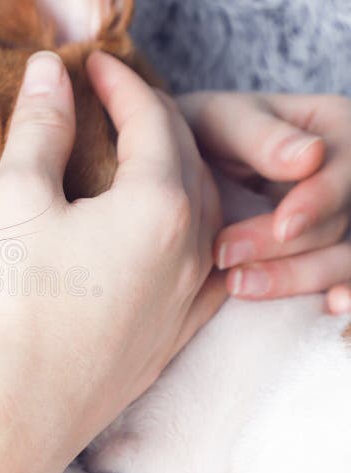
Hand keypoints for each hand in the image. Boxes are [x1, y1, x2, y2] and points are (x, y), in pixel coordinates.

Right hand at [0, 51, 224, 468]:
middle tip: (112, 102)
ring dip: (175, 172)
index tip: (92, 66)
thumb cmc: (13, 304)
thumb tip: (48, 72)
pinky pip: (201, 266)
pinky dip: (186, 230)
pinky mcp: (172, 338)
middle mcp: (190, 251)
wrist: (14, 412)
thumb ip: (40, 128)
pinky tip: (169, 236)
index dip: (120, 84)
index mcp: (158, 207)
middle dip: (151, 120)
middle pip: (186, 160)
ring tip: (139, 158)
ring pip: (202, 212)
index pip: (152, 120)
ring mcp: (187, 300)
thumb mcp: (16, 199)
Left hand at [177, 92, 350, 313]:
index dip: (319, 200)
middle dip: (286, 247)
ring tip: (238, 285)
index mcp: (333, 127)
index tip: (283, 227)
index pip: (344, 167)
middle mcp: (343, 174)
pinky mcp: (318, 251)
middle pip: (341, 220)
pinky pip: (340, 277)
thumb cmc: (201, 130)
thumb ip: (260, 137)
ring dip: (297, 277)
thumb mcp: (221, 121)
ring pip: (341, 257)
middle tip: (225, 257)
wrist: (179, 162)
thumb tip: (310, 156)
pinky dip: (340, 294)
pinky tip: (328, 309)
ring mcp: (335, 216)